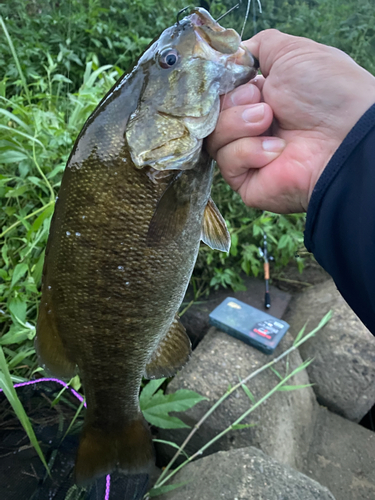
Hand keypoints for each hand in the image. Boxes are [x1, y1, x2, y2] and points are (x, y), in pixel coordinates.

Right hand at [207, 30, 374, 212]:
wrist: (345, 135)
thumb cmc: (325, 92)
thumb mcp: (290, 53)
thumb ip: (257, 48)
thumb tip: (233, 55)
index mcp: (258, 99)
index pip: (218, 95)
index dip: (221, 87)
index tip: (238, 80)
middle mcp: (250, 128)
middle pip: (211, 117)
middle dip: (232, 104)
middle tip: (261, 102)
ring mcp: (248, 157)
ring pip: (214, 140)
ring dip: (238, 124)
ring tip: (268, 121)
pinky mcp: (248, 183)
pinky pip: (227, 164)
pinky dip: (248, 151)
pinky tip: (276, 150)